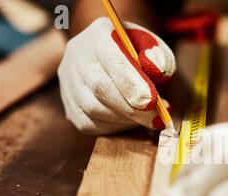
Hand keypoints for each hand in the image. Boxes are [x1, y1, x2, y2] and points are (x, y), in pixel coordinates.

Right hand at [58, 17, 175, 134]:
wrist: (118, 59)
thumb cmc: (140, 53)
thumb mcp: (155, 48)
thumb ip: (159, 57)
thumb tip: (158, 71)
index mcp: (99, 34)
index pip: (111, 59)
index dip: (131, 83)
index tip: (152, 102)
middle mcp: (77, 56)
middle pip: (100, 88)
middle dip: (132, 109)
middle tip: (157, 119)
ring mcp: (68, 82)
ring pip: (93, 109)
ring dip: (125, 120)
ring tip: (147, 119)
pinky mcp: (69, 105)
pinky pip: (88, 124)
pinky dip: (114, 128)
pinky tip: (130, 122)